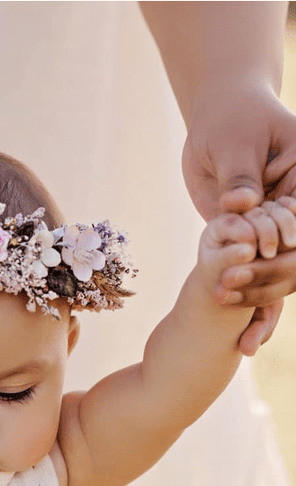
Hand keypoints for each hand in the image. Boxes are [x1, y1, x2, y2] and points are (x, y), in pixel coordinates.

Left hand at [183, 85, 295, 353]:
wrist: (219, 122)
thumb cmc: (232, 120)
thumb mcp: (238, 142)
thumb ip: (240, 176)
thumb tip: (239, 206)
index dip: (290, 243)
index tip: (273, 255)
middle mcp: (293, 216)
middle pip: (294, 260)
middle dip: (270, 279)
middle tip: (235, 290)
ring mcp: (272, 234)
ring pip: (281, 279)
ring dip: (262, 305)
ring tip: (245, 340)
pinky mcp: (249, 247)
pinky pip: (257, 284)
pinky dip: (252, 312)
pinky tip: (245, 345)